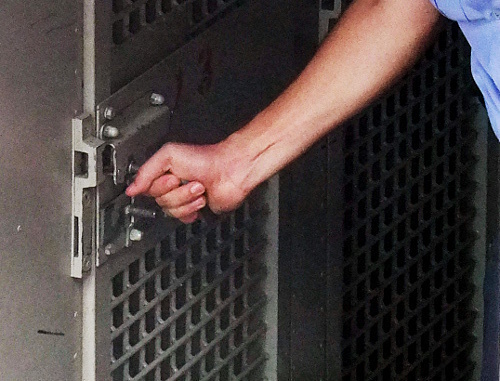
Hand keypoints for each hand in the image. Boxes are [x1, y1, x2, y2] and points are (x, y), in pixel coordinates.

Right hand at [126, 142, 248, 222]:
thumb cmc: (205, 158)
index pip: (148, 189)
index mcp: (164, 173)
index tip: (171, 178)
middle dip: (177, 192)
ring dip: (187, 199)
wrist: (229, 170)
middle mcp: (173, 187)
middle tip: (188, 181)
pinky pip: (183, 218)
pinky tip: (201, 200)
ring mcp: (184, 199)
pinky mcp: (195, 209)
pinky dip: (193, 210)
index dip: (159, 186)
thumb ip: (146, 171)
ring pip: (172, 211)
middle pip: (160, 201)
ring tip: (199, 188)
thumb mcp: (168, 155)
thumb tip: (131, 188)